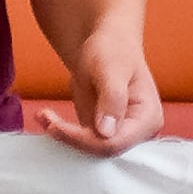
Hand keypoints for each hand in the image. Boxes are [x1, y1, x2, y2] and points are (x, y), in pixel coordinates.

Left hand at [37, 24, 162, 156]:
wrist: (107, 43)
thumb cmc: (113, 50)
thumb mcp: (111, 68)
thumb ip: (112, 98)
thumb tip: (107, 131)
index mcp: (148, 118)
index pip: (115, 142)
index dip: (85, 139)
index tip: (57, 125)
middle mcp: (138, 131)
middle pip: (102, 150)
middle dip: (72, 138)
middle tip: (46, 119)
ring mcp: (121, 133)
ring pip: (89, 149)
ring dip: (63, 135)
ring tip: (44, 116)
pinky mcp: (103, 132)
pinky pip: (81, 141)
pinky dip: (62, 131)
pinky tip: (47, 117)